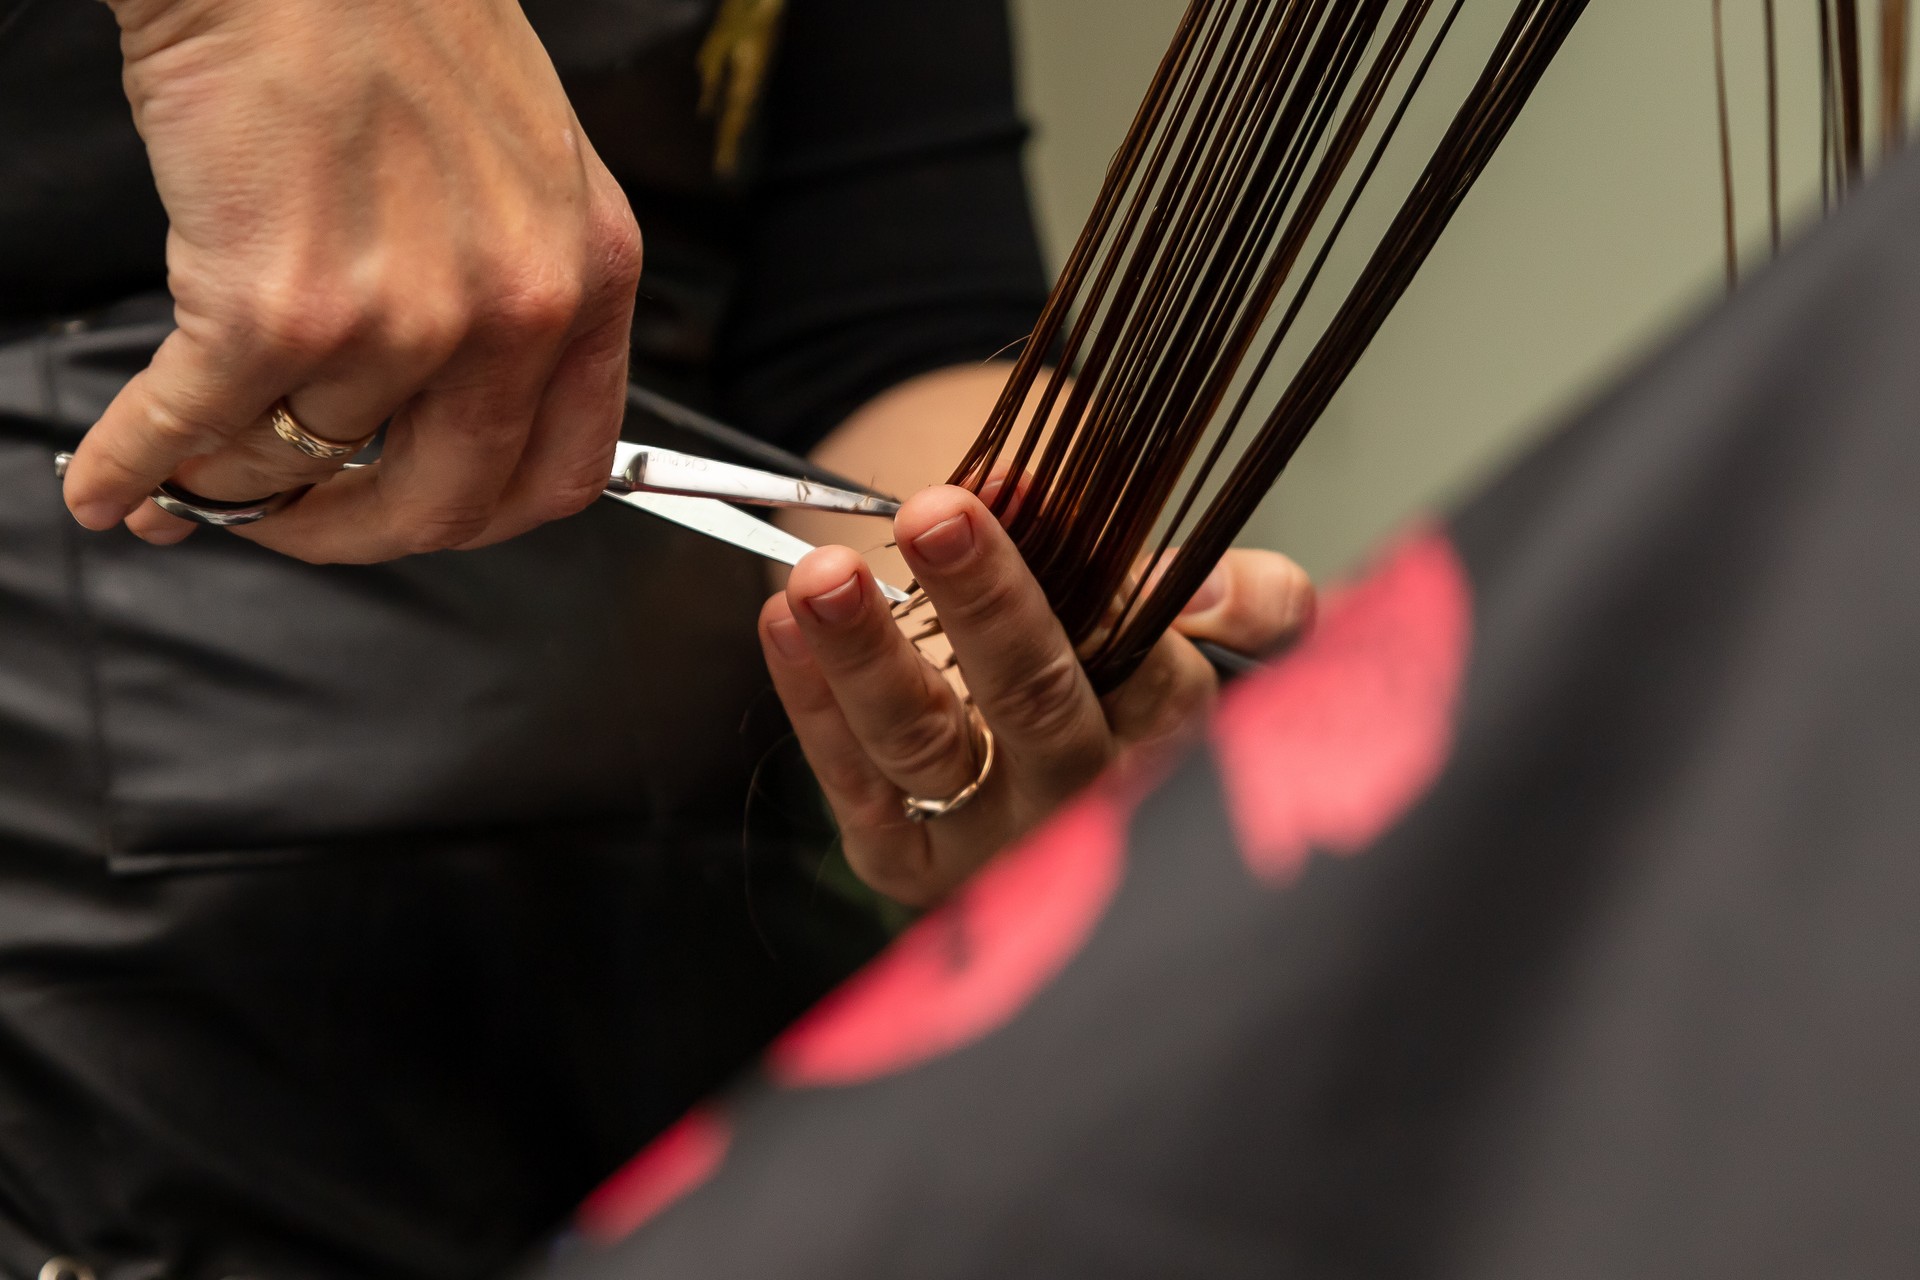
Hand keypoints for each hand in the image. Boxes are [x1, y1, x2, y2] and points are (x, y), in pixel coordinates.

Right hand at [62, 0, 643, 561]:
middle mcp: (515, 310)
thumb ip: (510, 293)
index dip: (471, 519)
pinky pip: (198, 429)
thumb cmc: (396, 23)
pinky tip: (111, 477)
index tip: (413, 517)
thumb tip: (435, 411)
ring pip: (301, 462)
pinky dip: (136, 464)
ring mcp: (403, 317)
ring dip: (226, 484)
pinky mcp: (278, 303)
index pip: (559, 476)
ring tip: (182, 476)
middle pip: (437, 506)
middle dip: (346, 532)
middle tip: (290, 521)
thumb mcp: (525, 172)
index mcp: (588, 280)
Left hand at [759, 486, 1314, 906]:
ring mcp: (992, 844)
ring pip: (925, 748)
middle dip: (984, 602)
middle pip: (1036, 704)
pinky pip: (856, 788)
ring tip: (824, 573)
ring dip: (866, 651)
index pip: (1148, 672)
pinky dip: (814, 701)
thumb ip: (1255, 604)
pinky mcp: (912, 866)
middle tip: (933, 512)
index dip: (1092, 588)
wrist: (1052, 740)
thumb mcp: (1231, 632)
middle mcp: (1086, 804)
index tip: (1019, 497)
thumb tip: (1202, 590)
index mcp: (1176, 742)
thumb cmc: (1134, 665)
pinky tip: (785, 625)